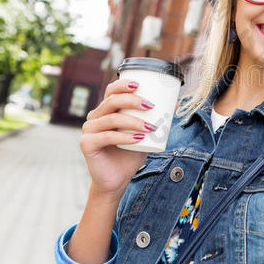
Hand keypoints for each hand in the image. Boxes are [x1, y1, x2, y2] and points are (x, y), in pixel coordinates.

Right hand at [80, 79, 155, 197]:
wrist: (117, 179)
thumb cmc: (130, 154)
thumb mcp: (145, 134)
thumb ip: (156, 119)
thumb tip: (176, 103)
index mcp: (106, 110)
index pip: (111, 91)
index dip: (123, 84)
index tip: (139, 84)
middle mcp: (95, 117)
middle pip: (112, 101)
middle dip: (132, 100)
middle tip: (150, 105)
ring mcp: (89, 130)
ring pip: (112, 118)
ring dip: (133, 121)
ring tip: (150, 127)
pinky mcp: (87, 144)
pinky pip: (107, 136)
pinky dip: (124, 137)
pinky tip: (138, 139)